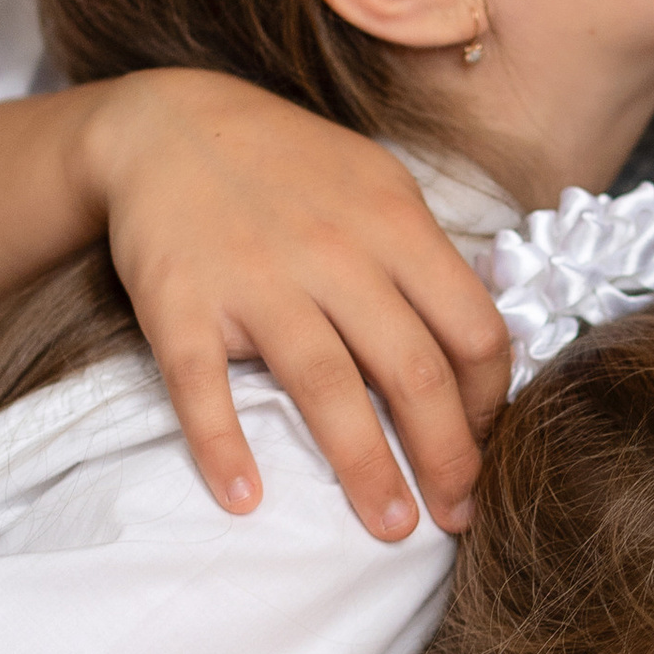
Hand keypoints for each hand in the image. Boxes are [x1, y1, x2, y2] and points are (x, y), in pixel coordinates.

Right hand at [80, 73, 511, 541]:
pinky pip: (203, 385)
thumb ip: (426, 261)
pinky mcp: (179, 301)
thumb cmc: (288, 169)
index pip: (473, 329)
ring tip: (391, 529)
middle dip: (447, 458)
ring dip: (364, 468)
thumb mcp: (378, 186)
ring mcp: (255, 278)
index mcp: (395, 225)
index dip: (489, 404)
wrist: (164, 124)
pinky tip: (246, 500)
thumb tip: (481, 355)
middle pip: (413, 371)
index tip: (482, 450)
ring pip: (325, 386)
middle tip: (458, 518)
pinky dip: (222, 446)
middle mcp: (334, 252)